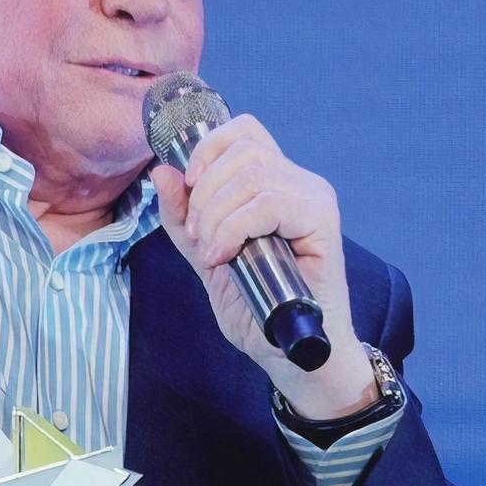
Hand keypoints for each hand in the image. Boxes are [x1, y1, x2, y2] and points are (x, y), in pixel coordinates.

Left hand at [149, 114, 377, 419]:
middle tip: (197, 236)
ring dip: (215, 215)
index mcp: (274, 182)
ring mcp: (314, 199)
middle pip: (241, 149)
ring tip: (211, 252)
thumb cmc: (257, 307)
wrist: (293, 354)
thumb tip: (162, 171)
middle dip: (202, 192)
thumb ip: (183, 217)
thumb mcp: (204, 255)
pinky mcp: (323, 222)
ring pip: (252, 174)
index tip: (186, 190)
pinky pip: (269, 202)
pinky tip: (224, 257)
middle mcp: (300, 182)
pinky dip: (233, 228)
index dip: (206, 150)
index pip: (241, 131)